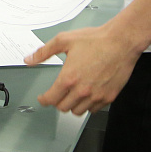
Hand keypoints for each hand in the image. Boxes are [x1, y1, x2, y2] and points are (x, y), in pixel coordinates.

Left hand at [25, 23, 141, 115]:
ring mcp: (96, 96)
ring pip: (78, 111)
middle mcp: (82, 90)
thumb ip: (44, 52)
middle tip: (58, 93)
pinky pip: (94, 110)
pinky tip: (87, 95)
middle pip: (63, 107)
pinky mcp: (109, 97)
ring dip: (73, 105)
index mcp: (68, 78)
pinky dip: (88, 105)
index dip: (44, 100)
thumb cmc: (96, 40)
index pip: (51, 99)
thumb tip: (29, 59)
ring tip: (73, 95)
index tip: (43, 98)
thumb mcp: (64, 40)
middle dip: (58, 101)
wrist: (121, 41)